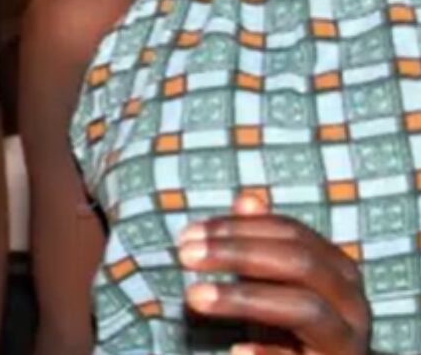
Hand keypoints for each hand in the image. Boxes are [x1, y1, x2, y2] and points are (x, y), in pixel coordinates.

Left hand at [179, 192, 370, 354]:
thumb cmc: (291, 327)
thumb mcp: (275, 282)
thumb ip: (261, 242)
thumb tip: (247, 199)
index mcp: (339, 271)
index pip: (291, 233)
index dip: (237, 228)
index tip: (188, 234)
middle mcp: (353, 303)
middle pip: (301, 264)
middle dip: (238, 253)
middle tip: (185, 254)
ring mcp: (347, 340)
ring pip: (305, 309)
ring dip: (244, 298)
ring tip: (193, 296)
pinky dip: (269, 353)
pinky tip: (236, 348)